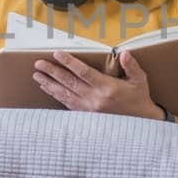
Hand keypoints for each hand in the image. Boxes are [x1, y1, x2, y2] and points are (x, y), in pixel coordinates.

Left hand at [33, 50, 159, 118]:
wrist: (140, 123)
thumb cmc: (139, 99)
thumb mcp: (140, 81)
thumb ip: (132, 66)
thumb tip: (124, 54)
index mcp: (107, 88)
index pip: (83, 72)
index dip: (69, 63)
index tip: (57, 54)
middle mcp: (95, 99)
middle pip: (69, 82)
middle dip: (52, 72)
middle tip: (38, 64)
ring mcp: (88, 108)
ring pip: (64, 94)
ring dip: (49, 84)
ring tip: (37, 75)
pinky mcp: (86, 115)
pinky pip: (67, 103)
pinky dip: (55, 95)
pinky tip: (47, 88)